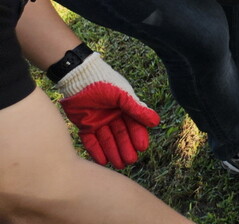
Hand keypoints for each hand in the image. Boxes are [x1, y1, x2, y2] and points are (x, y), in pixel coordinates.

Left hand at [56, 52, 159, 168]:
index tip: (142, 148)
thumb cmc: (105, 82)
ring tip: (118, 164)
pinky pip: (91, 141)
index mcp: (125, 108)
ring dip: (113, 152)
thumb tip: (156, 122)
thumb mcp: (123, 95)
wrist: (79, 78)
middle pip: (121, 135)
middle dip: (126, 148)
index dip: (138, 136)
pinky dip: (97, 151)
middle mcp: (113, 116)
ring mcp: (98, 122)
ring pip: (108, 140)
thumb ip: (137, 109)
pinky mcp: (84, 125)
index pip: (134, 125)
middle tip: (130, 161)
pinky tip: (103, 161)